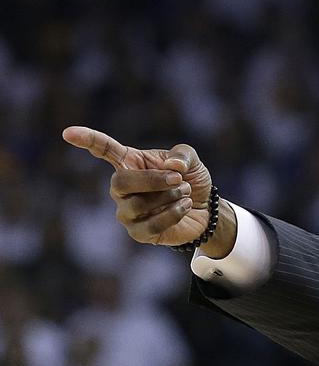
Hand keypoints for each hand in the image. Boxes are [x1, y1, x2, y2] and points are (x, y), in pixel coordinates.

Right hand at [62, 126, 234, 253]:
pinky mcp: (138, 232)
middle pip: (120, 182)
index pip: (103, 149)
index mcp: (128, 163)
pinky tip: (184, 206)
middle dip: (152, 180)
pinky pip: (150, 225)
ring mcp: (127, 211)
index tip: (68, 133)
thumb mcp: (190, 161)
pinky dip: (172, 214)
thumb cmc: (190, 181)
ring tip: (185, 192)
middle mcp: (121, 188)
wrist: (204, 210)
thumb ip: (182, 156)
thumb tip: (172, 167)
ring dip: (168, 197)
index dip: (87, 140)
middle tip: (178, 178)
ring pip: (138, 205)